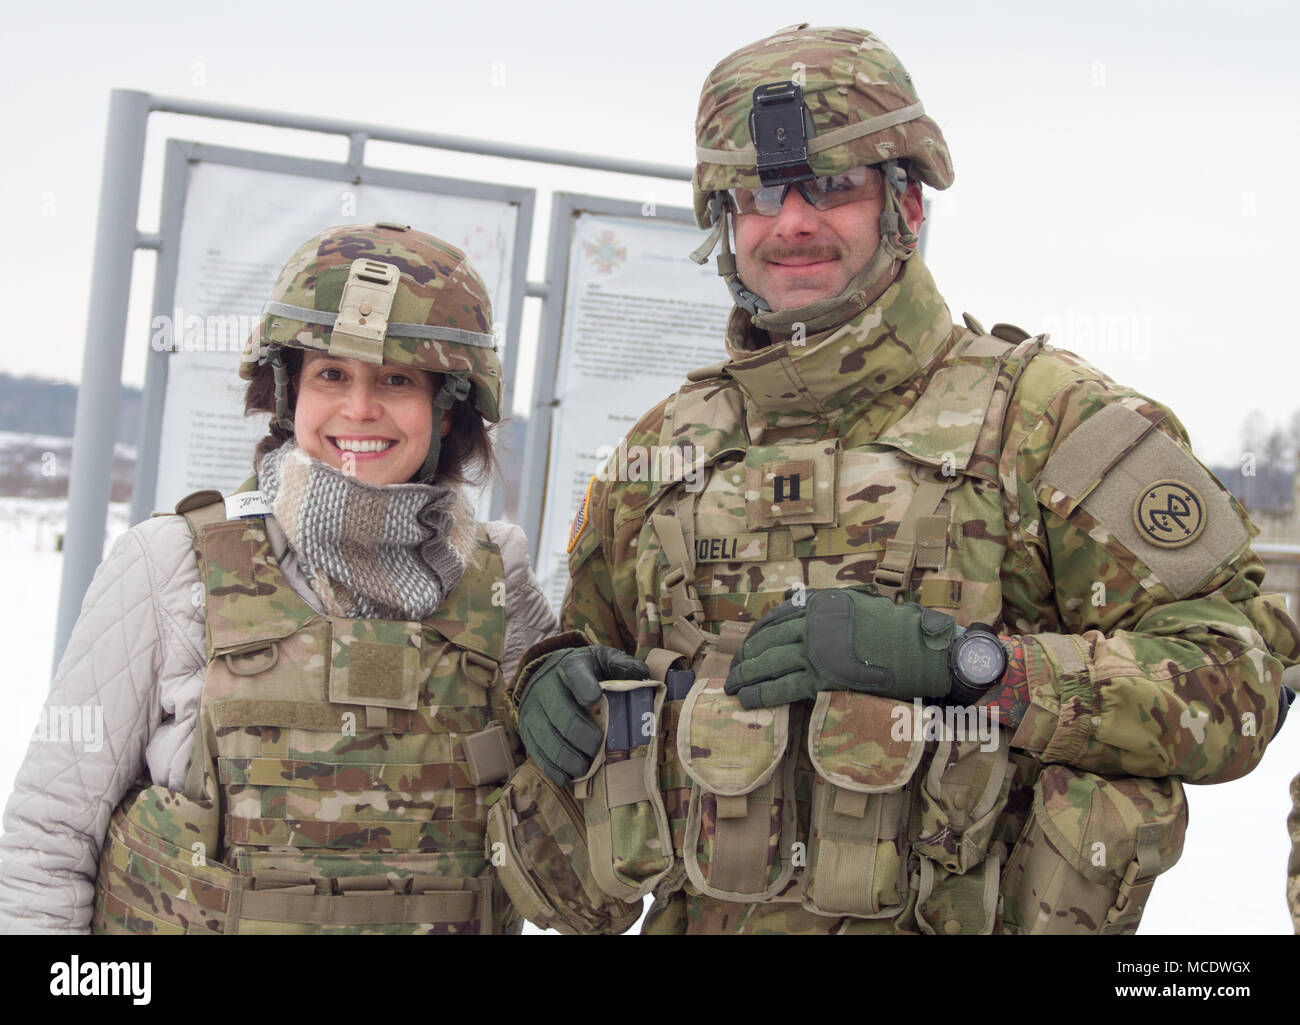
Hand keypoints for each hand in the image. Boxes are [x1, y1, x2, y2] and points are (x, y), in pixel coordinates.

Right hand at [517, 646, 649, 785]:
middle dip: (579, 733)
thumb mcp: (604, 660)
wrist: (550, 675)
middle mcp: (546, 686)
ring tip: (584, 767)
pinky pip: (536, 752)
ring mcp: (533, 710)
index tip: (595, 698)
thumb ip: (624, 667)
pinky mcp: (527, 731)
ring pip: (546, 736)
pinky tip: (567, 776)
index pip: (576, 673)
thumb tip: (644, 679)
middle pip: (560, 711)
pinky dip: (552, 767)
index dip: (584, 686)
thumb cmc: (587, 671)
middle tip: (596, 747)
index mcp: (571, 666)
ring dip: (566, 756)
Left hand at [724, 588, 958, 708]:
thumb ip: (825, 604)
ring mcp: (815, 652)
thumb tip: (795, 600)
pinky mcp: (822, 678)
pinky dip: (761, 694)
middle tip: (734, 672)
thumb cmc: (893, 627)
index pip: (774, 619)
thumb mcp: (856, 602)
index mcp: (818, 606)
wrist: (917, 648)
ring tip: (733, 687)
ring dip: (746, 677)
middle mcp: (811, 626)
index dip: (755, 636)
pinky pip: (782, 687)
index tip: (746, 647)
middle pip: (766, 642)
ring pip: (768, 664)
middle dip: (745, 658)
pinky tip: (747, 700)